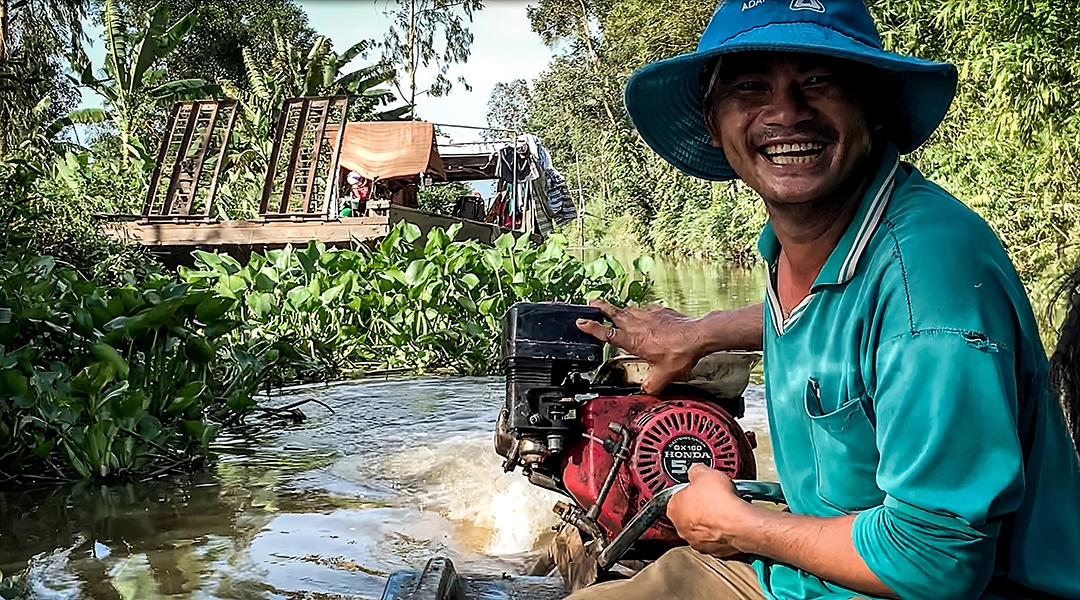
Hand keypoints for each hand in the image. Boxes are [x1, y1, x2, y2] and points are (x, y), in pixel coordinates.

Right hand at [575, 299, 701, 394]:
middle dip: (601, 308)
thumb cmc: (681, 352)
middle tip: (592, 303)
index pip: (608, 334)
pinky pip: (645, 309)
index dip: (592, 328)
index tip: (581, 322)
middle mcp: (638, 325)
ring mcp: (649, 316)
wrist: (698, 336)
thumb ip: (652, 385)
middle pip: (614, 314)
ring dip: (619, 309)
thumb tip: (647, 391)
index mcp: (634, 341)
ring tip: (613, 309)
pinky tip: (642, 313)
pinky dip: (640, 311)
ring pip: (629, 310)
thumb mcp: (664, 375)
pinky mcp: (661, 312)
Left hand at [666, 464, 754, 556]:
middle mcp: (682, 528)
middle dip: (701, 505)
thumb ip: (695, 471)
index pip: (676, 496)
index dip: (690, 489)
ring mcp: (698, 542)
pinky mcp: (716, 551)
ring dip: (712, 520)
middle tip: (714, 496)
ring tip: (726, 509)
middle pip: (689, 513)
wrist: (740, 523)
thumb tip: (695, 470)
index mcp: (673, 508)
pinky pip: (718, 538)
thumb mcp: (704, 473)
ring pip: (703, 528)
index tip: (699, 486)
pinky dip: (724, 531)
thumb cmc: (720, 502)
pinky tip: (732, 522)